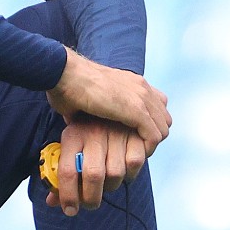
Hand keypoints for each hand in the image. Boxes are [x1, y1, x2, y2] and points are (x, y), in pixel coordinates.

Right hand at [45, 48, 170, 157]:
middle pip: (164, 119)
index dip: (148, 124)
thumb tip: (78, 121)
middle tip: (133, 149)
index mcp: (132, 83)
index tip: (132, 137)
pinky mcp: (136, 110)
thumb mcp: (89, 97)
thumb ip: (95, 108)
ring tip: (132, 154)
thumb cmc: (68, 86)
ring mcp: (141, 98)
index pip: (157, 105)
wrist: (65, 74)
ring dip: (149, 145)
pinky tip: (130, 154)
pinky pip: (154, 137)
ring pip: (163, 129)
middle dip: (152, 136)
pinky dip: (146, 149)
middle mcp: (142, 88)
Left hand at [45, 116, 147, 215]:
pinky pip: (135, 162)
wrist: (100, 95)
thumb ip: (60, 173)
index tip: (70, 210)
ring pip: (116, 172)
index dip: (67, 196)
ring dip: (111, 186)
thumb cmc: (82, 127)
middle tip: (90, 203)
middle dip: (91, 198)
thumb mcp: (68, 144)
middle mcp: (93, 133)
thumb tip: (52, 202)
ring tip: (106, 185)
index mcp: (72, 135)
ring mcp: (115, 132)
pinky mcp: (134, 132)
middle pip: (93, 175)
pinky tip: (125, 173)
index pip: (67, 171)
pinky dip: (131, 174)